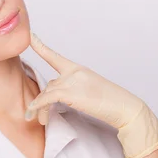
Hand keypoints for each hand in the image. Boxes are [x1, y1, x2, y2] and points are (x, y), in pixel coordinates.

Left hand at [25, 31, 157, 157]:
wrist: (126, 109)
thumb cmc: (112, 103)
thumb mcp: (90, 91)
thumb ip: (73, 89)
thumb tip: (57, 96)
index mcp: (79, 69)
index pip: (55, 57)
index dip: (41, 47)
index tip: (31, 36)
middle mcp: (74, 72)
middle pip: (49, 84)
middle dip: (42, 100)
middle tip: (36, 115)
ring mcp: (73, 81)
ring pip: (47, 92)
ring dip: (39, 108)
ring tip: (40, 121)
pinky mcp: (71, 93)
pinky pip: (47, 98)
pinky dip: (38, 105)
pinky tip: (32, 112)